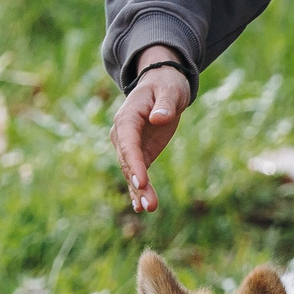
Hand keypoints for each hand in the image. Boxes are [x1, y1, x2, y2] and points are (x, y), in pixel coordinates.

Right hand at [110, 57, 192, 214]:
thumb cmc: (166, 85)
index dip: (134, 164)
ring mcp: (129, 146)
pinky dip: (140, 190)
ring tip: (149, 209)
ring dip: (139, 192)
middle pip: (128, 163)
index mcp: (126, 119)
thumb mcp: (170, 91)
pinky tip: (142, 207)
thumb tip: (158, 119)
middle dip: (137, 184)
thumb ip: (165, 104)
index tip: (141, 182)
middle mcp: (123, 135)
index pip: (127, 144)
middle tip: (149, 205)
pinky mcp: (141, 153)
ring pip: (132, 172)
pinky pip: (138, 173)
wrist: (163, 84)